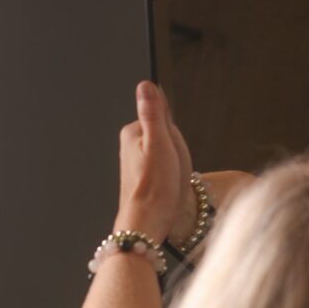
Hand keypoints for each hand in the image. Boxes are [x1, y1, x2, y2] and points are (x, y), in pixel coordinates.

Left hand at [112, 82, 188, 241]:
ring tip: (171, 181)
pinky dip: (172, 177)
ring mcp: (136, 161)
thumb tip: (146, 85)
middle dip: (178, 151)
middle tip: (174, 169)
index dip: (177, 137)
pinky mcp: (142, 175)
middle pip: (169, 135)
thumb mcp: (160, 144)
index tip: (172, 153)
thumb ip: (153, 113)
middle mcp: (130, 144)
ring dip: (177, 167)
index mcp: (133, 132)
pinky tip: (169, 189)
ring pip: (170, 153)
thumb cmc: (156, 187)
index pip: (167, 121)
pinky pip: (167, 168)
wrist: (148, 222)